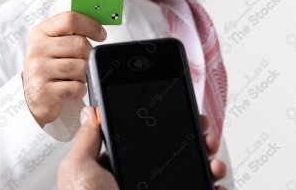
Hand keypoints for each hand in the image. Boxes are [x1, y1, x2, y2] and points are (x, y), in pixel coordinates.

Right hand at [22, 11, 106, 126]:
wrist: (35, 97)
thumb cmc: (50, 67)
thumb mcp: (54, 44)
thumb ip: (73, 33)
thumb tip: (100, 29)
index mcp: (40, 32)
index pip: (69, 20)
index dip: (91, 26)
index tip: (101, 35)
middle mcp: (36, 49)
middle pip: (80, 44)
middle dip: (87, 56)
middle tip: (80, 63)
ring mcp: (38, 71)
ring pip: (81, 67)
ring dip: (83, 75)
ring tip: (72, 77)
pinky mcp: (43, 92)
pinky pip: (77, 87)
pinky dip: (79, 90)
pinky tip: (69, 89)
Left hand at [58, 107, 227, 189]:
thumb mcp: (79, 169)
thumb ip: (86, 140)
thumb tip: (91, 113)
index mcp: (115, 168)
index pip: (144, 140)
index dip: (165, 126)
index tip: (181, 114)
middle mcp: (138, 181)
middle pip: (173, 154)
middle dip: (194, 141)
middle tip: (205, 136)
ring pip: (190, 173)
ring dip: (208, 163)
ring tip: (214, 161)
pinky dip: (212, 187)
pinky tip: (217, 184)